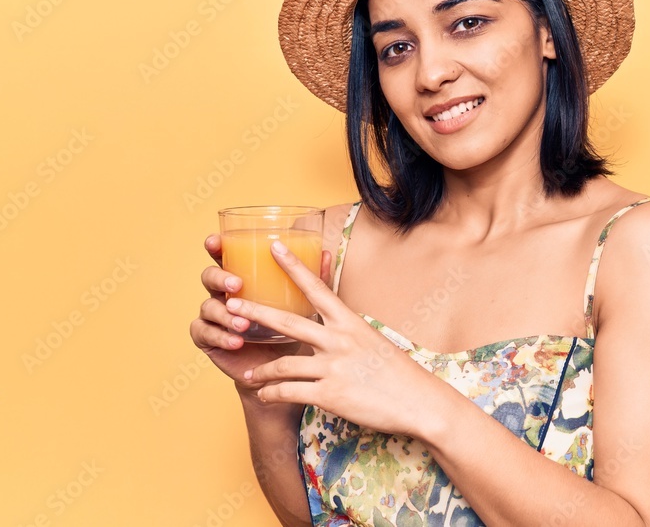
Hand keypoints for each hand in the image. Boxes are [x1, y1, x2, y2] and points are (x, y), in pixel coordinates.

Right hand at [189, 233, 332, 397]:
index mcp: (242, 279)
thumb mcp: (303, 306)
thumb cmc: (292, 331)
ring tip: (243, 323)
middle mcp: (224, 294)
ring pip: (208, 307)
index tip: (216, 241)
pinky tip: (236, 341)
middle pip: (209, 277)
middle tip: (237, 284)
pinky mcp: (209, 340)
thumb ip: (314, 281)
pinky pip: (204, 333)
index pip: (224, 257)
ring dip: (224, 314)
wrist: (282, 372)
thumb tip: (326, 253)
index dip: (215, 246)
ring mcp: (213, 317)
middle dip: (219, 277)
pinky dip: (220, 336)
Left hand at [227, 240, 444, 437]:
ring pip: (283, 364)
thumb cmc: (397, 372)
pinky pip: (289, 392)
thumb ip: (347, 329)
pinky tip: (264, 395)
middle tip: (231, 305)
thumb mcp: (372, 340)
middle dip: (255, 312)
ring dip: (261, 371)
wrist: (419, 402)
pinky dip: (272, 394)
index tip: (274, 247)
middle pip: (287, 322)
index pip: (317, 288)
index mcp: (349, 323)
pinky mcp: (330, 395)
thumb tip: (332, 320)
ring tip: (248, 374)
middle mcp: (339, 341)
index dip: (293, 266)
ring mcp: (333, 368)